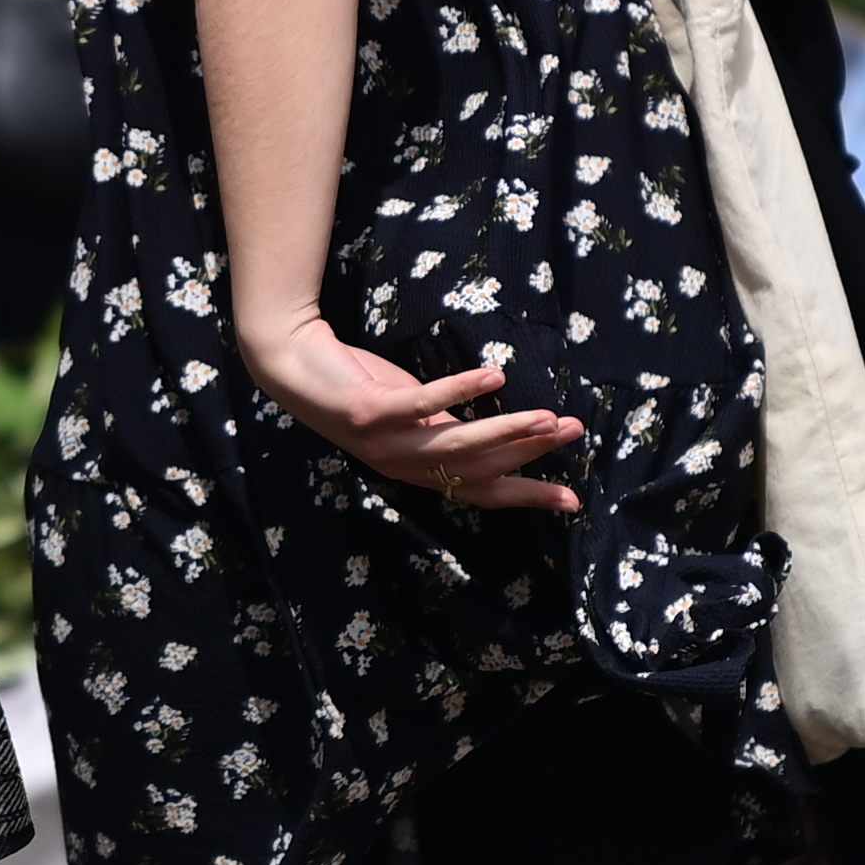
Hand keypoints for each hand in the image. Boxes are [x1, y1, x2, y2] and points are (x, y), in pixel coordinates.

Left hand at [239, 309, 584, 515]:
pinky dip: (459, 390)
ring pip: (457, 444)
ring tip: (547, 417)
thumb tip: (499, 427)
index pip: (481, 492)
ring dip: (506, 430)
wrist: (292, 364)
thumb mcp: (411, 413)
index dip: (526, 496)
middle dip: (529, 455)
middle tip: (571, 433)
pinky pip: (421, 403)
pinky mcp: (369, 411)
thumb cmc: (356, 386)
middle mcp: (404, 465)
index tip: (572, 500)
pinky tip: (492, 376)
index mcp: (417, 470)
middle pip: (477, 469)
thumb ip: (447, 425)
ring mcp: (385, 441)